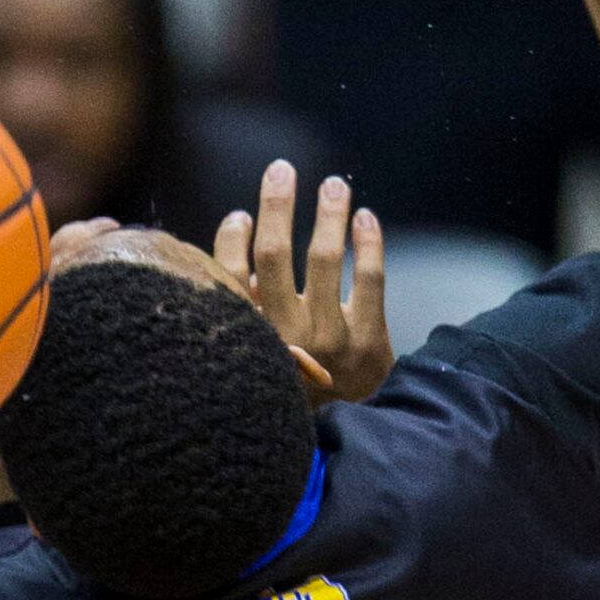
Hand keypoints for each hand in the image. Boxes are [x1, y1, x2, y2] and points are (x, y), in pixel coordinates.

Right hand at [214, 161, 392, 403]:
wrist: (348, 429)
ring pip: (325, 259)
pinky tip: (365, 217)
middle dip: (277, 206)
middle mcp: (284, 336)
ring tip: (334, 184)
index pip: (230, 274)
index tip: (241, 215)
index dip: (233, 238)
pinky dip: (368, 243)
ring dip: (328, 214)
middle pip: (275, 256)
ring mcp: (329, 337)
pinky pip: (369, 279)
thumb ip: (244, 299)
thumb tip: (239, 228)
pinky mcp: (368, 339)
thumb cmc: (295, 379)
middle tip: (281, 170)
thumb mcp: (257, 349)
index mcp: (249, 336)